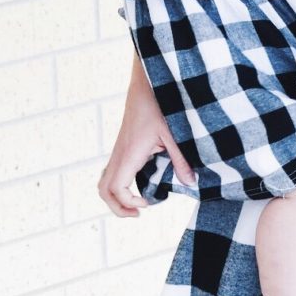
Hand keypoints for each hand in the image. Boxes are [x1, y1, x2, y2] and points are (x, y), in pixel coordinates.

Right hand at [98, 54, 195, 216]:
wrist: (147, 82)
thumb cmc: (159, 104)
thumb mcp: (174, 134)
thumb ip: (181, 160)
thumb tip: (191, 183)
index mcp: (130, 153)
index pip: (116, 189)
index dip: (128, 203)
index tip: (148, 205)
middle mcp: (119, 153)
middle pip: (103, 190)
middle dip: (117, 207)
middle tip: (139, 213)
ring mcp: (118, 150)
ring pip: (104, 181)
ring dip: (115, 197)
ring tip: (137, 204)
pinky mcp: (122, 146)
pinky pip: (112, 171)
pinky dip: (118, 185)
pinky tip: (138, 185)